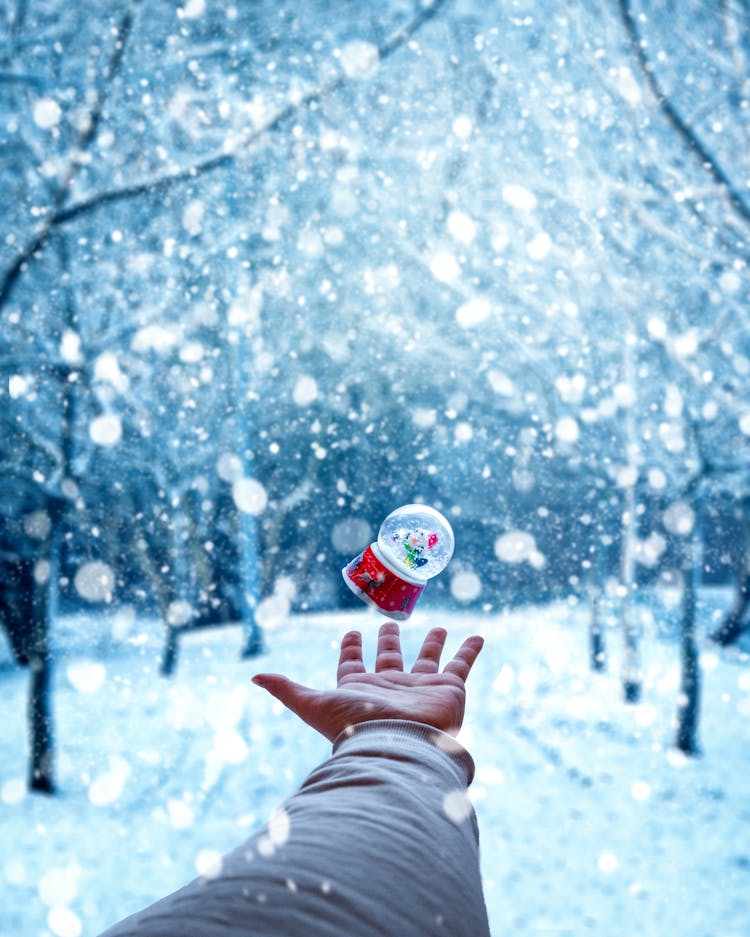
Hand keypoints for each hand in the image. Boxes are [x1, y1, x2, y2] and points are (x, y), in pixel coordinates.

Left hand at [251, 622, 483, 740]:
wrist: (401, 748)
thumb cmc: (356, 727)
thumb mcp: (313, 704)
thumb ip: (286, 689)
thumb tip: (253, 675)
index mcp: (359, 688)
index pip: (353, 664)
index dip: (351, 648)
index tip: (351, 632)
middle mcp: (390, 687)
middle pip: (389, 659)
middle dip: (388, 642)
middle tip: (389, 622)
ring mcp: (420, 688)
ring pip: (427, 659)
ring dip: (432, 642)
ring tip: (436, 626)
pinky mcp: (448, 689)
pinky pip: (462, 665)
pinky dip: (470, 650)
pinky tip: (477, 635)